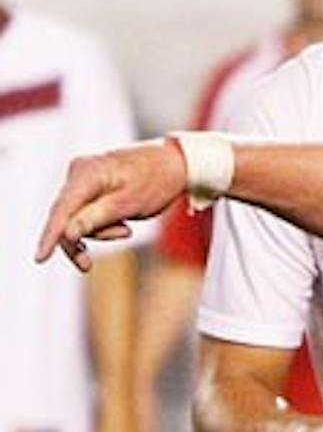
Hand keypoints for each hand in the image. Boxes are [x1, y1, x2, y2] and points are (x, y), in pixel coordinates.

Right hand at [38, 141, 190, 270]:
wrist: (173, 165)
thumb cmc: (155, 182)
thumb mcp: (128, 205)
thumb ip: (97, 219)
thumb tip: (68, 234)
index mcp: (86, 174)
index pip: (61, 210)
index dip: (50, 236)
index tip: (40, 258)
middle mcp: (79, 173)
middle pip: (64, 216)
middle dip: (77, 241)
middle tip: (86, 265)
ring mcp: (83, 178)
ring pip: (76, 216)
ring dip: (98, 231)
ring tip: (127, 229)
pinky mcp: (91, 186)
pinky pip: (86, 211)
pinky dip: (101, 224)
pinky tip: (122, 225)